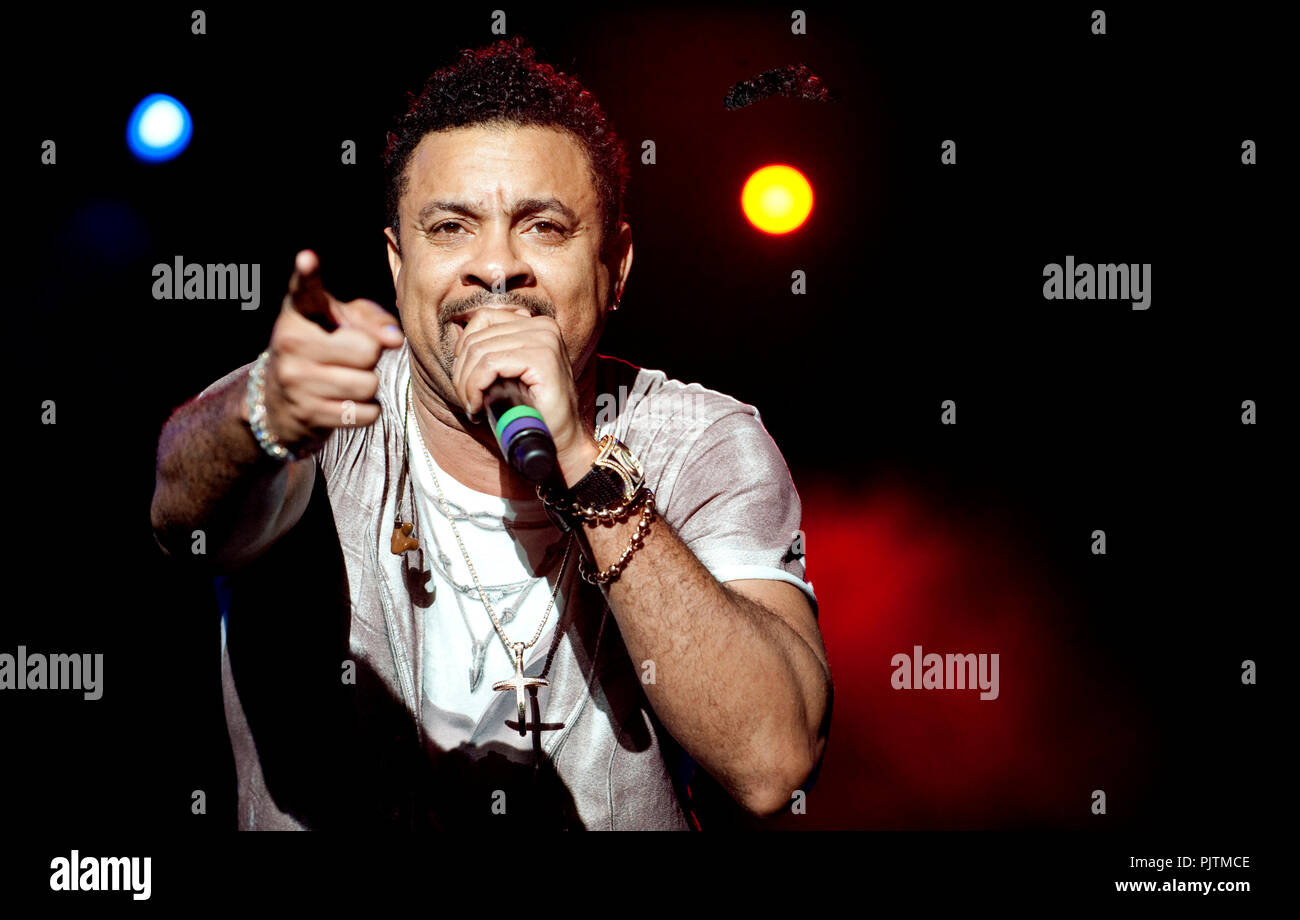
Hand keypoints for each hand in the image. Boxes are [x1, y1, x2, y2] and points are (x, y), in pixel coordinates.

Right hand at [253, 250, 404, 453]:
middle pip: (367, 349)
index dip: (306, 274)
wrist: (279, 402)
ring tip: (347, 378)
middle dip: (371, 355)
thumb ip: (373, 319)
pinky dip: (366, 410)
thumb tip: (394, 339)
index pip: (304, 290)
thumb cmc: (324, 348)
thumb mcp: (343, 322)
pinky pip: (366, 413)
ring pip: (369, 384)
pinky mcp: (307, 414)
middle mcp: (290, 342)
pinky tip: (344, 402)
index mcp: (299, 312)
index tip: (307, 259)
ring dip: (369, 384)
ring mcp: (296, 380)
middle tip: (351, 356)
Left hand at [452, 307, 597, 485]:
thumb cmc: (534, 411)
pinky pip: (490, 365)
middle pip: (478, 337)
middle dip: (462, 372)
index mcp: (536, 324)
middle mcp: (543, 326)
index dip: (464, 348)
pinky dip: (475, 387)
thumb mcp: (510, 372)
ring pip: (480, 351)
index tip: (466, 379)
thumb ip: (493, 349)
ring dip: (466, 384)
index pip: (484, 318)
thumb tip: (458, 333)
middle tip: (468, 400)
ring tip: (473, 405)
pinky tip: (478, 406)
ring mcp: (545, 340)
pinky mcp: (542, 358)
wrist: (560, 441)